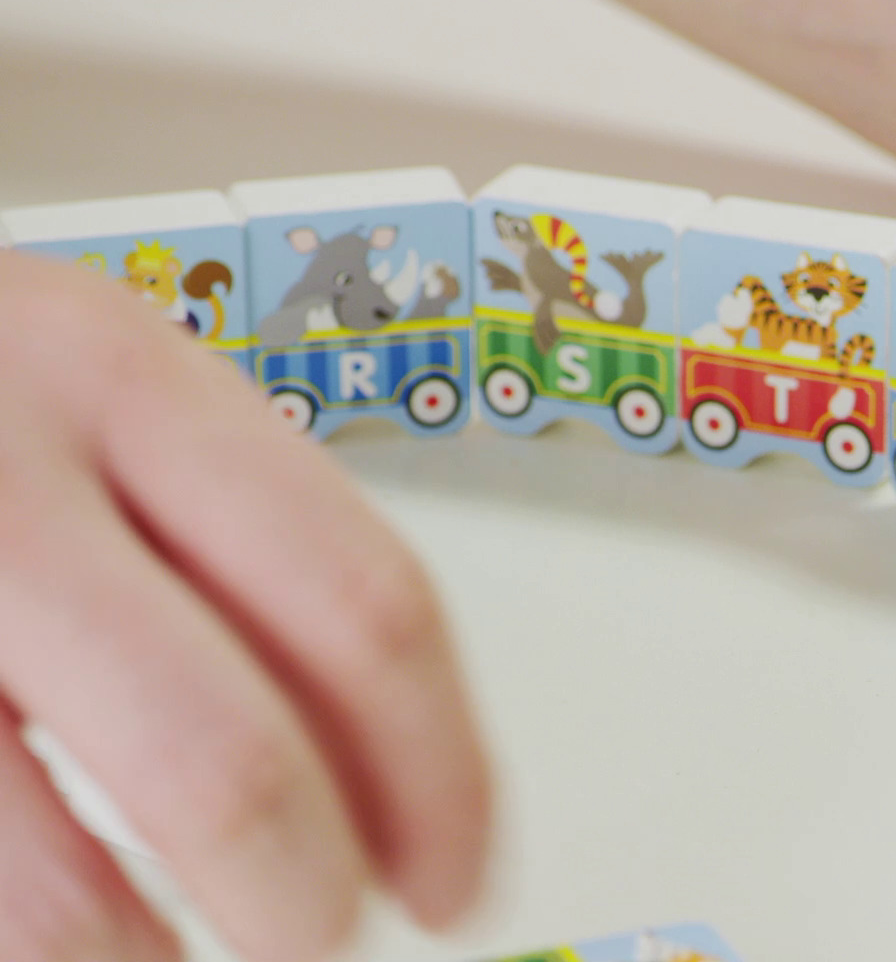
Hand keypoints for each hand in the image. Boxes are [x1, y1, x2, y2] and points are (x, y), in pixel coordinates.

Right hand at [0, 254, 491, 960]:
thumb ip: (230, 552)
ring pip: (50, 896)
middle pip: (228, 765)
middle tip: (326, 949)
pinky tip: (63, 936)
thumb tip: (387, 781)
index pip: (364, 607)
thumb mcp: (85, 403)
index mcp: (120, 381)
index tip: (463, 879)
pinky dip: (35, 941)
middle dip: (302, 908)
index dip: (444, 779)